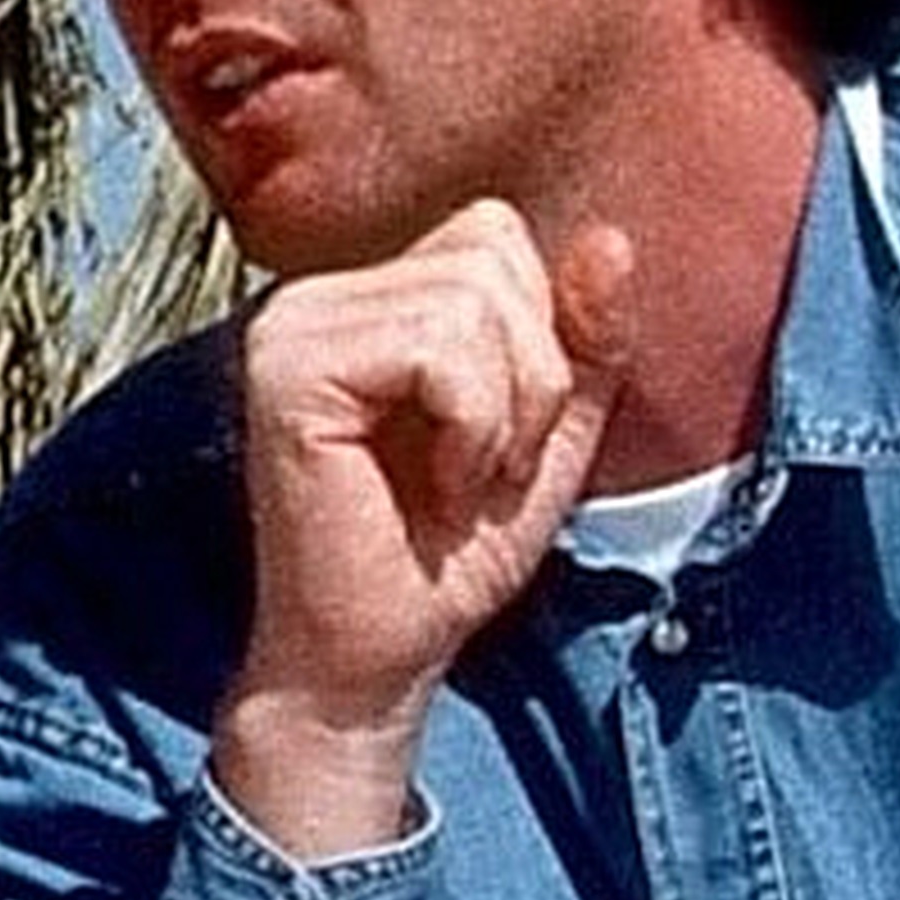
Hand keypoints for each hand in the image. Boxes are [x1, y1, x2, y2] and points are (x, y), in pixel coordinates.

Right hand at [215, 200, 633, 854]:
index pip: (494, 234)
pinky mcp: (287, 371)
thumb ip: (582, 340)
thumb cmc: (448, 561)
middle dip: (531, 377)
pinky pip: (439, 347)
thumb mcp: (550, 439)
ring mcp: (292, 327)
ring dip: (503, 414)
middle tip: (481, 470)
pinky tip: (435, 487)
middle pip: (491, 252)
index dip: (536, 339)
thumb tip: (612, 239)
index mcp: (367, 300)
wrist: (375, 665)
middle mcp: (316, 297)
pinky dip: (472, 428)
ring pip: (473, 297)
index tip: (498, 440)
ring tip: (458, 482)